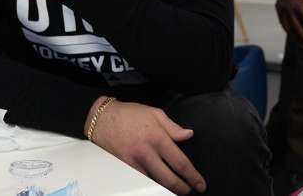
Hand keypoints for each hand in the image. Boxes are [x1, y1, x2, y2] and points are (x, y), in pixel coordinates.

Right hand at [88, 99, 205, 194]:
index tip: (200, 183)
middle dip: (182, 188)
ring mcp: (134, 162)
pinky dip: (151, 184)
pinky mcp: (125, 167)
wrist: (102, 119)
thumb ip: (173, 127)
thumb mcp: (155, 114)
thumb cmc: (130, 114)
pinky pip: (141, 180)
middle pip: (169, 179)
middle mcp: (147, 153)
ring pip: (155, 183)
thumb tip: (188, 134)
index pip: (180, 162)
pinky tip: (158, 184)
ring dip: (167, 188)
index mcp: (158, 138)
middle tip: (190, 190)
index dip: (192, 176)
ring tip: (176, 189)